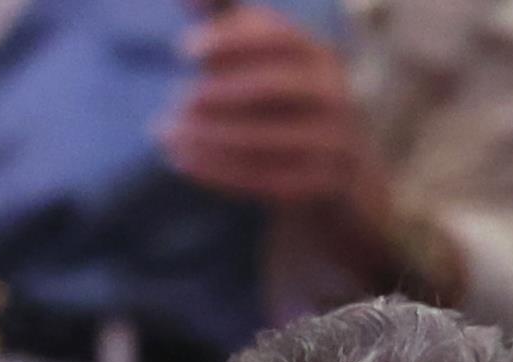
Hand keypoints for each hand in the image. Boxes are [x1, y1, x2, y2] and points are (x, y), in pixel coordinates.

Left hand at [162, 6, 372, 207]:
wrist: (344, 177)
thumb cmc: (289, 108)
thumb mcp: (268, 64)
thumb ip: (231, 25)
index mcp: (319, 55)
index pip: (276, 37)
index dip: (229, 40)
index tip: (184, 49)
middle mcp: (333, 94)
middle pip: (273, 86)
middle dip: (221, 91)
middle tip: (179, 98)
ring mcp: (331, 143)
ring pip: (264, 138)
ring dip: (210, 137)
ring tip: (168, 134)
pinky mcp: (318, 185)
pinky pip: (263, 179)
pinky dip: (219, 172)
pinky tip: (184, 163)